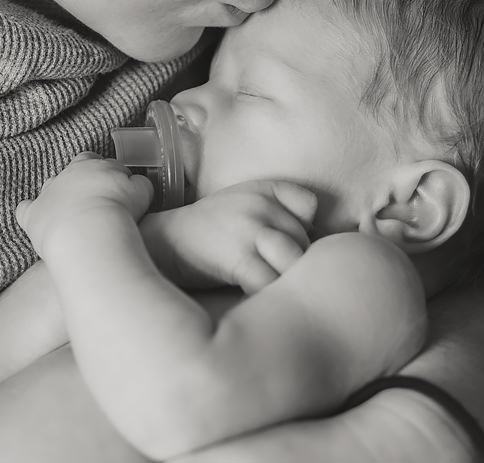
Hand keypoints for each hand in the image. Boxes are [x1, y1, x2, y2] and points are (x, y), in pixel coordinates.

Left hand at [16, 152, 153, 255]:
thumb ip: (138, 183)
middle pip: (72, 171)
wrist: (90, 231)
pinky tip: (35, 220)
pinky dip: (29, 213)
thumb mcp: (141, 192)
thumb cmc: (119, 211)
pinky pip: (26, 210)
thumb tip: (136, 183)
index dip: (105, 173)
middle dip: (81, 180)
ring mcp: (47, 194)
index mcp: (90, 166)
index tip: (114, 186)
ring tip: (72, 213)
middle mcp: (65, 175)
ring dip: (58, 196)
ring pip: (49, 188)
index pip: (96, 161)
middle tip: (95, 198)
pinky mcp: (33, 216)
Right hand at [145, 180, 315, 293]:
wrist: (166, 240)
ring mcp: (250, 231)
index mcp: (264, 189)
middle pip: (304, 241)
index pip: (309, 207)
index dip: (302, 230)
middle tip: (274, 275)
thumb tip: (316, 242)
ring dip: (286, 279)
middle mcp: (260, 206)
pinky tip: (252, 294)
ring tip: (270, 288)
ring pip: (294, 261)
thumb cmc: (210, 228)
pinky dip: (267, 293)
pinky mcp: (239, 258)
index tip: (283, 244)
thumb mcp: (245, 201)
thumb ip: (280, 210)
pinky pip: (271, 282)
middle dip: (295, 262)